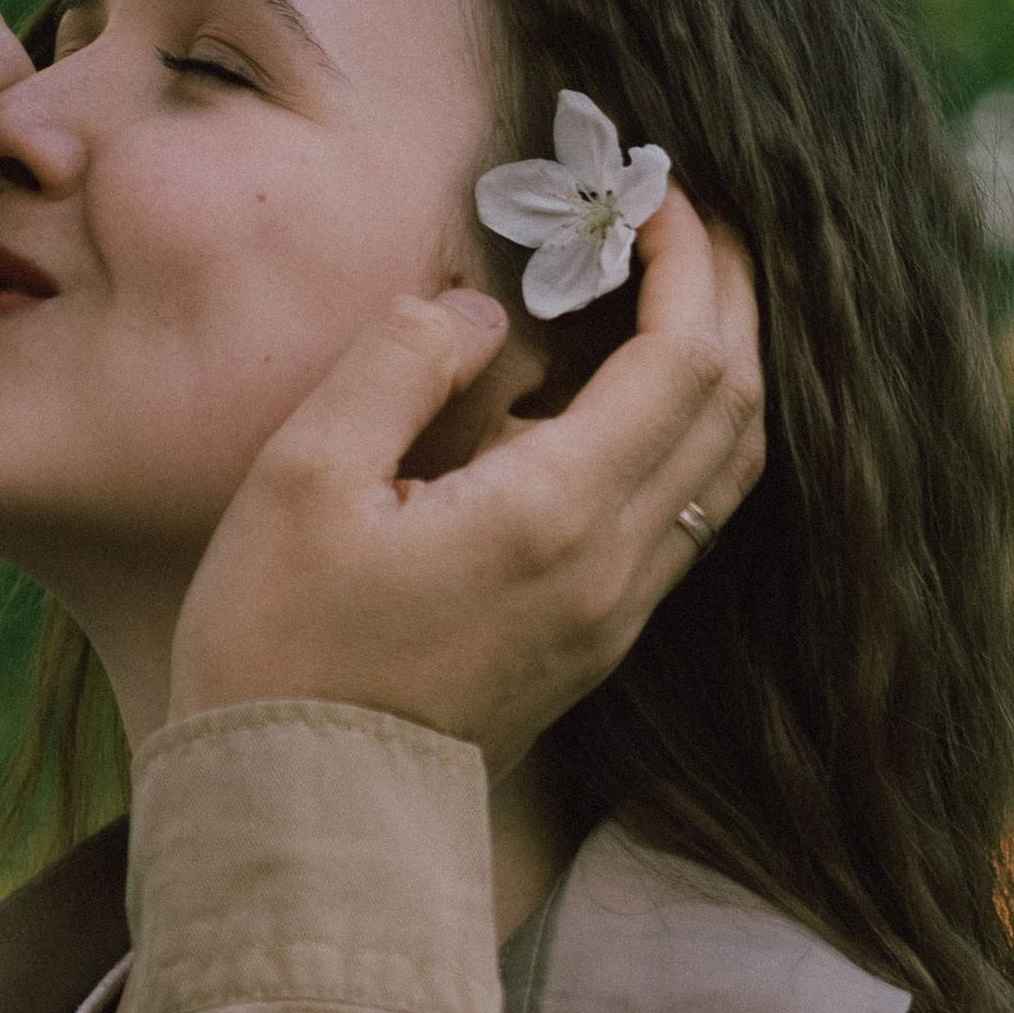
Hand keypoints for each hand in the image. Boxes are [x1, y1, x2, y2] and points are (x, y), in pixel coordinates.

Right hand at [168, 189, 761, 768]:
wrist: (296, 817)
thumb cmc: (278, 651)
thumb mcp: (303, 478)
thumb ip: (401, 364)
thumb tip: (478, 309)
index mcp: (556, 514)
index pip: (685, 358)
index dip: (689, 261)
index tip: (652, 195)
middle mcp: (613, 569)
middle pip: (735, 407)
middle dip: (729, 297)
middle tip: (685, 223)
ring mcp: (613, 617)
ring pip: (725, 470)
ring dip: (720, 368)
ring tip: (672, 294)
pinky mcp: (592, 645)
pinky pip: (684, 521)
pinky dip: (686, 436)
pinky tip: (623, 400)